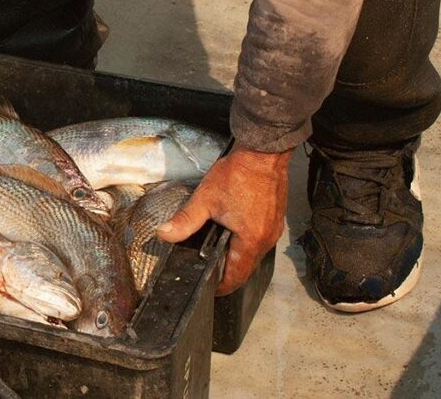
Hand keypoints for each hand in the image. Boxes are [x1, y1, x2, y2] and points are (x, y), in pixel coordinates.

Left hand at [157, 145, 290, 295]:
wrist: (263, 153)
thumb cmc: (238, 174)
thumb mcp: (205, 199)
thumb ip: (185, 220)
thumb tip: (165, 234)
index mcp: (251, 240)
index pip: (237, 276)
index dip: (222, 285)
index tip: (210, 288)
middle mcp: (267, 239)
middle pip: (247, 268)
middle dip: (229, 272)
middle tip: (210, 271)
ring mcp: (274, 229)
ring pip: (254, 255)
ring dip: (238, 257)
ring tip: (219, 254)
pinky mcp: (276, 219)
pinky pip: (261, 240)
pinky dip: (247, 243)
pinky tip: (234, 235)